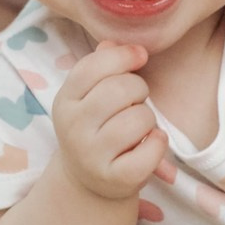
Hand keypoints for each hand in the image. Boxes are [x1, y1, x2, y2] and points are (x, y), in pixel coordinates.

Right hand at [52, 40, 167, 201]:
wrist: (88, 181)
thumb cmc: (98, 127)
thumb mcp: (90, 96)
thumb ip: (101, 66)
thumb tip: (112, 43)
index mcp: (65, 100)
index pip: (93, 66)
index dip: (123, 55)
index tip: (140, 56)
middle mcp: (73, 127)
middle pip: (121, 89)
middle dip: (139, 90)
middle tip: (136, 102)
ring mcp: (91, 155)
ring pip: (140, 118)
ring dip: (149, 119)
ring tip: (139, 128)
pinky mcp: (115, 178)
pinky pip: (151, 150)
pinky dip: (158, 144)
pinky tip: (150, 144)